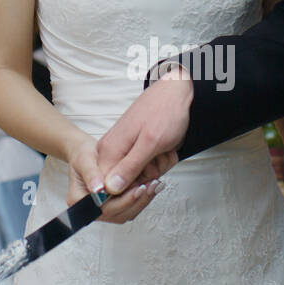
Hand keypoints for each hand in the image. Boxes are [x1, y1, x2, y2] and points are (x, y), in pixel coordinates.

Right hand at [65, 132, 172, 224]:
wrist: (90, 153)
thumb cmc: (84, 155)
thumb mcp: (85, 159)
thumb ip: (91, 174)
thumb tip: (98, 189)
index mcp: (79, 201)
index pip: (103, 208)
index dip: (122, 201)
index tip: (137, 189)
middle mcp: (93, 209)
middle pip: (118, 214)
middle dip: (136, 200)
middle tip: (150, 185)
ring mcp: (106, 209)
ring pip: (128, 212)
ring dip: (142, 200)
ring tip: (153, 184)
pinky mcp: (117, 206)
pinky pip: (132, 207)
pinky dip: (142, 197)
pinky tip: (150, 185)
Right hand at [95, 68, 191, 197]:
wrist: (176, 93)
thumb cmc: (164, 112)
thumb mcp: (150, 143)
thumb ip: (130, 167)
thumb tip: (110, 188)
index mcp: (109, 151)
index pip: (107, 189)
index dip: (128, 191)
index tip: (144, 183)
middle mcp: (113, 152)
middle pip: (126, 185)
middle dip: (147, 177)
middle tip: (157, 159)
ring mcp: (126, 150)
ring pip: (140, 176)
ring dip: (158, 166)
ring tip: (163, 150)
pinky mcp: (137, 150)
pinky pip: (148, 167)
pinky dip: (161, 161)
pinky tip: (165, 149)